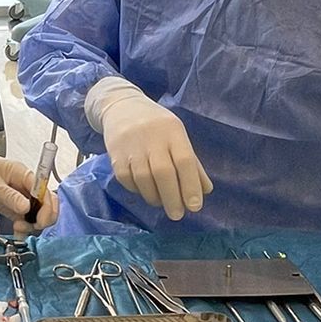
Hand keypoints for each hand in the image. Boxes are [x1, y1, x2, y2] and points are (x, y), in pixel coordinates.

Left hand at [0, 151, 58, 228]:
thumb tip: (27, 208)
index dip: (47, 208)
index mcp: (23, 174)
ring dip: (32, 224)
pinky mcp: (8, 206)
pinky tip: (18, 233)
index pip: (44, 191)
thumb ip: (8, 196)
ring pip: (35, 213)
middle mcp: (23, 186)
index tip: (40, 221)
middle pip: (45, 203)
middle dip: (44, 217)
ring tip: (19, 229)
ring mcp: (16, 197)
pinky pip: (22, 219)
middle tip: (32, 227)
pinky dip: (23, 227)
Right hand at [86, 78, 211, 220]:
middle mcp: (152, 138)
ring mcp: (131, 146)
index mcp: (172, 132)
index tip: (195, 206)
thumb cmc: (156, 125)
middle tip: (177, 215)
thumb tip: (205, 191)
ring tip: (161, 203)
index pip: (184, 160)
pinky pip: (126, 179)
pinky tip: (144, 191)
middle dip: (172, 198)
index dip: (191, 185)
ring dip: (154, 197)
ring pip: (143, 179)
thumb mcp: (177, 136)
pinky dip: (137, 190)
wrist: (121, 106)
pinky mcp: (115, 154)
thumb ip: (192, 162)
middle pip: (163, 173)